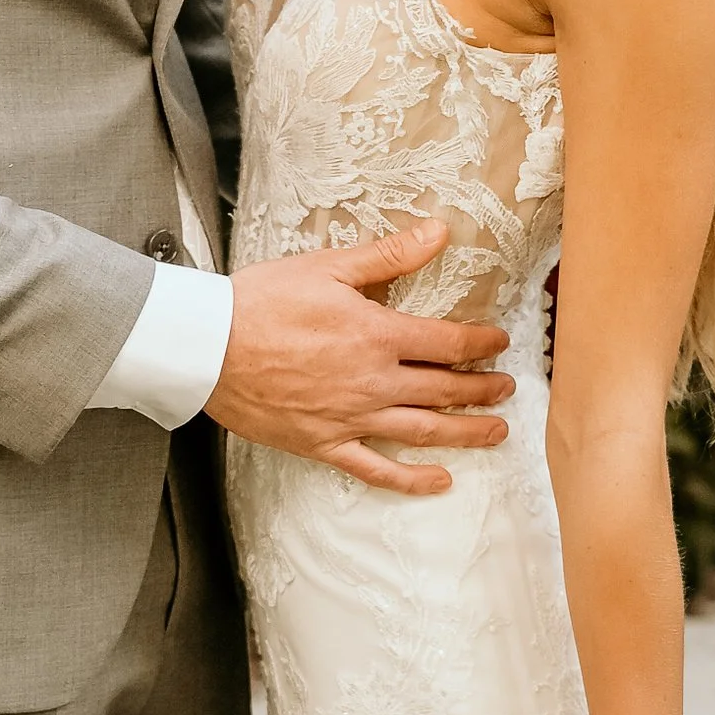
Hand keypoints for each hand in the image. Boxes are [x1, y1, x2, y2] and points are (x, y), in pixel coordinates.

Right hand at [209, 221, 511, 494]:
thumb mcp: (329, 267)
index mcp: (377, 336)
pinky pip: (375, 469)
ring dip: (465, 432)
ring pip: (423, 431)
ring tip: (496, 431)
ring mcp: (350, 418)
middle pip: (445, 390)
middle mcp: (373, 382)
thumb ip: (390, 256)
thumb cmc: (261, 302)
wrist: (207, 347)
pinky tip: (439, 481)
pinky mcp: (323, 443)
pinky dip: (410, 479)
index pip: (448, 344)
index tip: (500, 343)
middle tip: (508, 388)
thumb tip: (439, 232)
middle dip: (483, 389)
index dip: (482, 344)